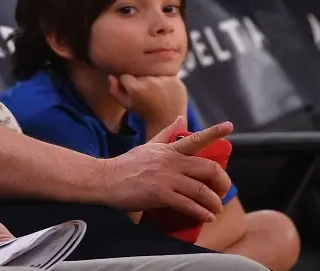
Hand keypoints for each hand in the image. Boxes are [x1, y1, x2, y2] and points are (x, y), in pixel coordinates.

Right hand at [100, 118, 233, 222]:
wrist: (106, 180)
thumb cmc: (127, 164)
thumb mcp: (149, 145)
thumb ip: (167, 133)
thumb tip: (181, 118)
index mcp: (169, 149)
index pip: (195, 138)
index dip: (214, 132)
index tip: (229, 125)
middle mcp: (171, 162)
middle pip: (208, 168)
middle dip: (222, 181)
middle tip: (223, 191)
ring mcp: (166, 178)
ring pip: (202, 190)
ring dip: (214, 202)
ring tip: (216, 209)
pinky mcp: (161, 195)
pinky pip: (189, 205)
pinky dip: (202, 213)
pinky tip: (206, 217)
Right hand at [109, 75, 187, 121]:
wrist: (168, 121)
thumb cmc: (145, 113)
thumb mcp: (127, 104)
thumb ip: (115, 90)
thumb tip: (111, 76)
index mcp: (136, 88)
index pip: (126, 76)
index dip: (128, 84)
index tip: (133, 91)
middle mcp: (150, 81)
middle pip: (140, 74)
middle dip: (141, 80)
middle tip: (146, 93)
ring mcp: (165, 80)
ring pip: (153, 73)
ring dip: (154, 80)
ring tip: (157, 93)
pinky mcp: (176, 81)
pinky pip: (167, 75)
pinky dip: (166, 82)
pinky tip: (167, 92)